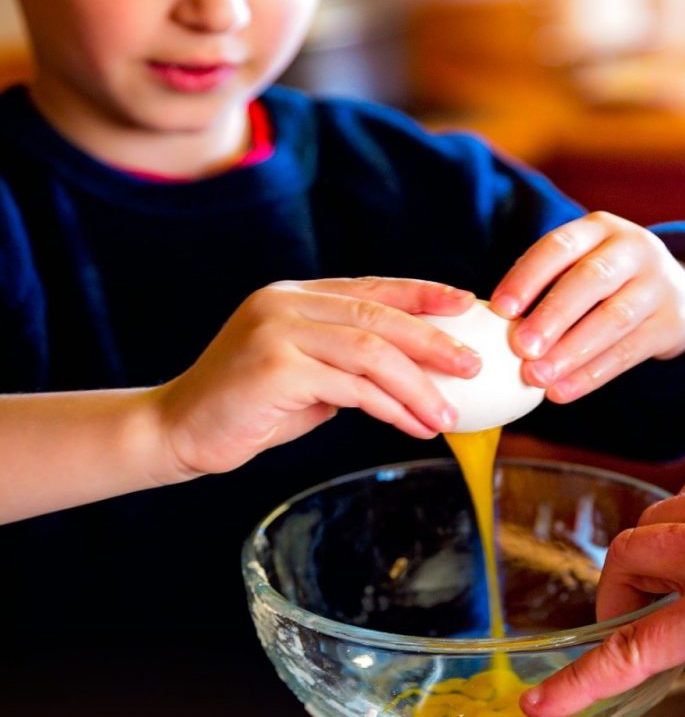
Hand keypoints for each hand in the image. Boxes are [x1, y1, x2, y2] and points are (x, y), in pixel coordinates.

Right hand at [153, 277, 478, 477]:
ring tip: (449, 415)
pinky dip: (391, 407)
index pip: (373, 287)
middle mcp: (286, 303)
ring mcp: (277, 331)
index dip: (424, 294)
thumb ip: (346, 363)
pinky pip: (351, 387)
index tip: (466, 305)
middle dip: (435, 341)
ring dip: (419, 385)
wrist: (177, 429)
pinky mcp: (274, 368)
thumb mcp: (304, 375)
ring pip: (372, 351)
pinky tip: (414, 425)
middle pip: (380, 315)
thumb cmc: (247, 407)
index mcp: (295, 296)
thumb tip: (412, 372)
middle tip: (474, 365)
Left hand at [490, 212, 684, 402]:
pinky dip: (592, 374)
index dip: (528, 276)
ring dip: (572, 351)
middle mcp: (633, 249)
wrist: (677, 294)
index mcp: (599, 228)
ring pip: (614, 318)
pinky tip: (562, 392)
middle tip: (520, 348)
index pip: (559, 246)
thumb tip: (490, 326)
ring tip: (537, 378)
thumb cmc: (603, 283)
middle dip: (552, 315)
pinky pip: (629, 351)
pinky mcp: (672, 322)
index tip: (499, 310)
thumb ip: (544, 287)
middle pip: (591, 279)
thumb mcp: (580, 266)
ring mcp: (658, 284)